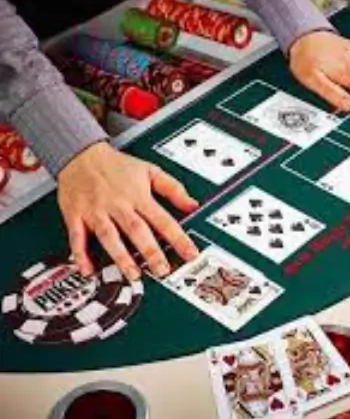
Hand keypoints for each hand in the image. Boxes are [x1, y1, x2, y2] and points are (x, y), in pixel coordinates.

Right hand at [58, 142, 199, 279]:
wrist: (81, 153)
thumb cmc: (117, 165)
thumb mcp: (150, 170)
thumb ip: (173, 189)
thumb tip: (193, 205)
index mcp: (138, 196)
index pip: (163, 220)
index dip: (178, 238)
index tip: (190, 254)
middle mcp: (118, 204)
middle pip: (137, 230)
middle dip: (151, 252)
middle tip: (162, 270)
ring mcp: (96, 211)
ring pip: (109, 236)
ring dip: (121, 257)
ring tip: (133, 275)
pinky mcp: (76, 215)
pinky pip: (77, 237)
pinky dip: (81, 254)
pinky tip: (89, 270)